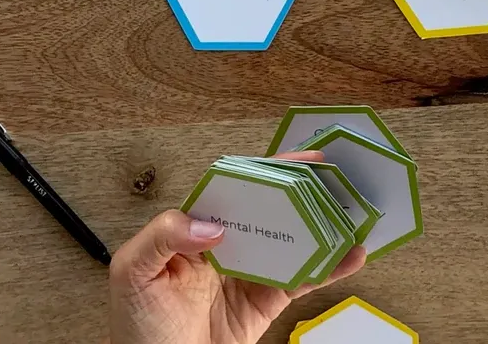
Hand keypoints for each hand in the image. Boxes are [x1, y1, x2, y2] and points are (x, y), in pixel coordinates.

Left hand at [108, 152, 365, 343]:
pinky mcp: (265, 303)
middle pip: (271, 209)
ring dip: (324, 225)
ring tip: (355, 210)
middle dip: (304, 191)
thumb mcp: (132, 272)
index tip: (296, 161)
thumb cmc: (137, 326)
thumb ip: (162, 236)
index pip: (235, 189)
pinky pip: (302, 280)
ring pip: (293, 241)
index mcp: (194, 229)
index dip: (267, 170)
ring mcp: (249, 273)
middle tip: (337, 176)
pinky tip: (352, 255)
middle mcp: (226, 246)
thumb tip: (212, 225)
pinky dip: (329, 268)